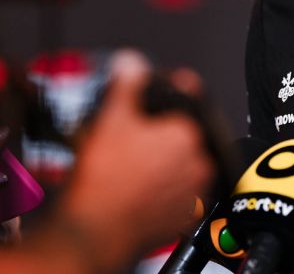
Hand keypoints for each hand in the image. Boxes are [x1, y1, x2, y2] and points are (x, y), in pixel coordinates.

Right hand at [57, 50, 213, 269]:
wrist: (95, 230)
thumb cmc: (104, 180)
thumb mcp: (111, 117)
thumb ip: (127, 83)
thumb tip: (133, 63)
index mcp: (187, 135)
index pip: (188, 100)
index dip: (172, 91)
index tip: (161, 91)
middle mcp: (198, 164)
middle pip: (182, 134)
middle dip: (160, 131)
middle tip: (133, 134)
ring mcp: (192, 193)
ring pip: (180, 164)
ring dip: (161, 158)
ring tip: (131, 160)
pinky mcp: (182, 217)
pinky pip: (176, 192)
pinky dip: (161, 185)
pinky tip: (137, 183)